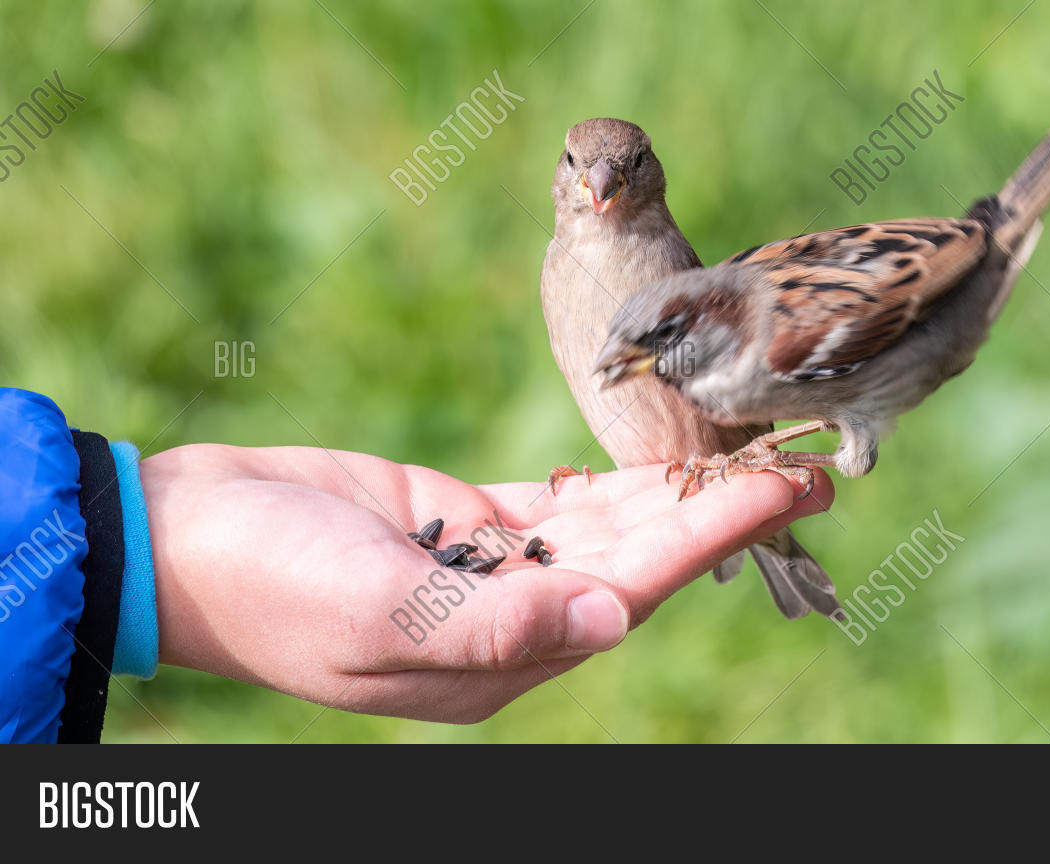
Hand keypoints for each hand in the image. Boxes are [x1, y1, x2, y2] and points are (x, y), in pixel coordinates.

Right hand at [141, 444, 834, 723]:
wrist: (183, 542)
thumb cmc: (267, 585)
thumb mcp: (376, 613)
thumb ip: (497, 624)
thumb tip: (613, 620)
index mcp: (503, 654)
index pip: (639, 585)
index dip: (719, 532)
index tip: (791, 489)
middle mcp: (515, 616)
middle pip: (647, 554)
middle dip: (728, 507)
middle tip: (812, 462)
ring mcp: (494, 569)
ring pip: (614, 524)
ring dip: (685, 488)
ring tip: (758, 449)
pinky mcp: (465, 523)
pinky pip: (562, 502)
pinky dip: (617, 477)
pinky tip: (665, 454)